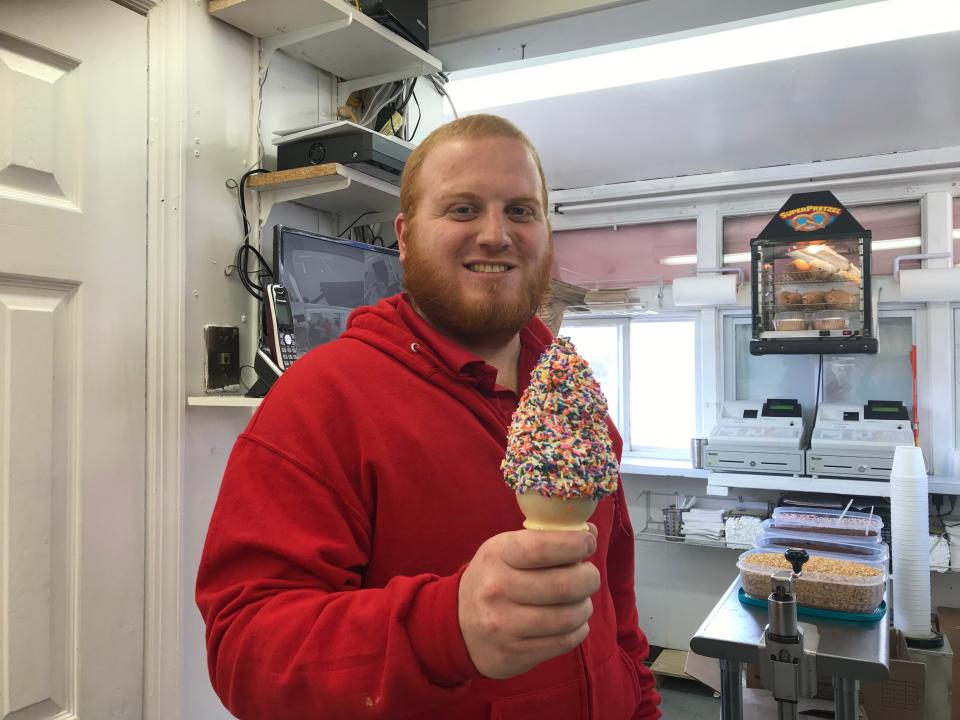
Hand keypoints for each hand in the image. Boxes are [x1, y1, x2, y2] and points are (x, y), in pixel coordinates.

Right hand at [458, 523, 600, 678]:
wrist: (457, 625)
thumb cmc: (494, 578)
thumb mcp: (507, 549)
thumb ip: (547, 539)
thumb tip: (590, 532)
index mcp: (497, 555)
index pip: (542, 548)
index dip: (575, 545)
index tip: (588, 543)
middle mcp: (497, 589)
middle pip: (564, 585)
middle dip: (589, 578)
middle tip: (590, 576)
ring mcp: (504, 625)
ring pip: (568, 617)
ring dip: (584, 607)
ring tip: (581, 601)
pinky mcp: (515, 653)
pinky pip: (564, 641)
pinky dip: (579, 630)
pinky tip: (573, 622)